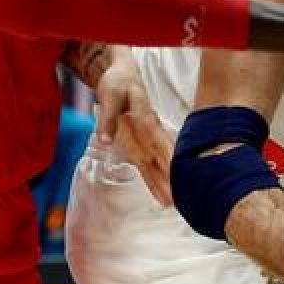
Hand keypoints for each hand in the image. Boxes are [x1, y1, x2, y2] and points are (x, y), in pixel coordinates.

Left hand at [93, 55, 174, 205]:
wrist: (120, 78)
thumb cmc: (117, 84)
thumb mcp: (110, 96)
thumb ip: (107, 119)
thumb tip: (104, 140)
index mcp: (146, 118)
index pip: (157, 139)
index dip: (165, 155)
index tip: (174, 171)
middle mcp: (150, 132)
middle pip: (162, 157)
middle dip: (170, 176)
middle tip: (179, 197)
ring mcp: (145, 142)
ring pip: (156, 165)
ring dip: (164, 184)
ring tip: (173, 204)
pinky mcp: (137, 148)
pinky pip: (147, 168)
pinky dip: (153, 183)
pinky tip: (162, 199)